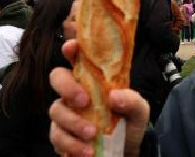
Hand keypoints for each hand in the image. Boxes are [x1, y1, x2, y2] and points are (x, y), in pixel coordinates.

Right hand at [49, 40, 149, 156]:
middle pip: (57, 77)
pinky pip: (56, 136)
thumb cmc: (129, 124)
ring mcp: (65, 112)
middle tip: (84, 101)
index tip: (71, 47)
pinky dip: (71, 144)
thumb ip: (132, 100)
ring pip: (55, 110)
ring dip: (73, 122)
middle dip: (67, 87)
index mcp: (93, 79)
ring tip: (92, 134)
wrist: (125, 152)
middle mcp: (75, 91)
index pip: (77, 57)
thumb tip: (114, 96)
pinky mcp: (60, 134)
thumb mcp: (139, 111)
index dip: (71, 48)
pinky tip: (87, 151)